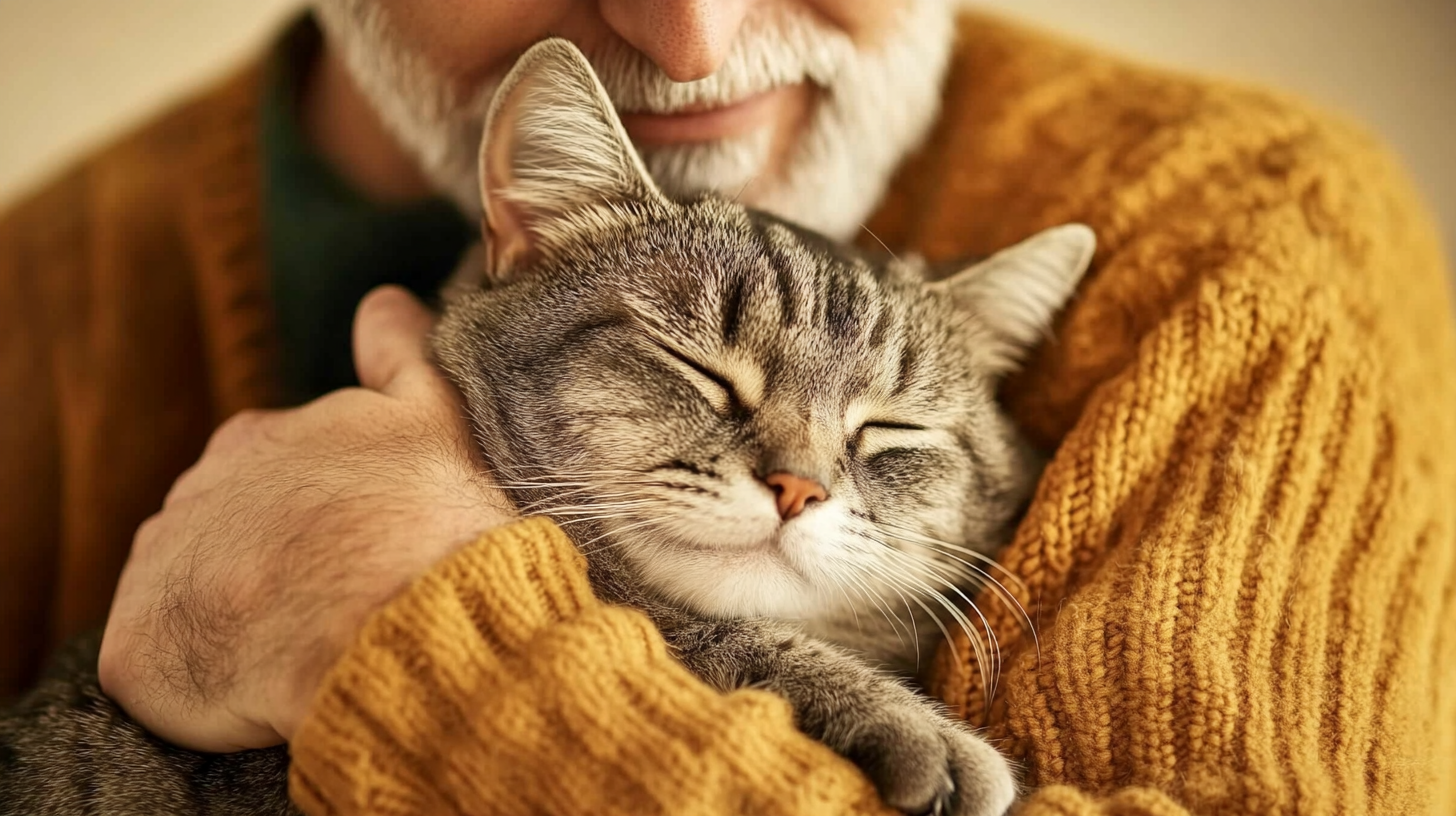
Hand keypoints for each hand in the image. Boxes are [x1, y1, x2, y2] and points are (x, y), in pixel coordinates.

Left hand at [98, 286, 515, 751]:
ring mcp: (158, 571)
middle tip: (335, 597)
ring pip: (189, 599)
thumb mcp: (433, 411)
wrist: (401, 616)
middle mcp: (192, 492)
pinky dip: (201, 682)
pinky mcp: (138, 652)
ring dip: (233, 620)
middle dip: (270, 565)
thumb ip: (400, 352)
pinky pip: (160, 668)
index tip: (358, 544)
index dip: (317, 517)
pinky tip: (262, 682)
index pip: (268, 478)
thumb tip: (383, 301)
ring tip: (302, 644)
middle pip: (224, 537)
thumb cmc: (426, 516)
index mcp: (256, 438)